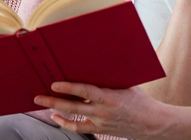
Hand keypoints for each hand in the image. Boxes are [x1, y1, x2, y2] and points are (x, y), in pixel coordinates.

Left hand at [34, 82, 170, 139]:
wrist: (152, 123)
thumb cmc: (140, 100)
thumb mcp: (126, 84)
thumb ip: (109, 78)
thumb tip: (94, 62)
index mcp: (110, 97)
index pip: (85, 91)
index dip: (68, 88)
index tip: (54, 84)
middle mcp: (103, 111)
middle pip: (73, 106)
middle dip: (53, 100)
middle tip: (38, 95)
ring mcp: (100, 121)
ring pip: (73, 117)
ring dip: (57, 109)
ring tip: (43, 102)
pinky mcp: (101, 129)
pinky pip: (79, 128)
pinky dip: (66, 123)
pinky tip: (56, 116)